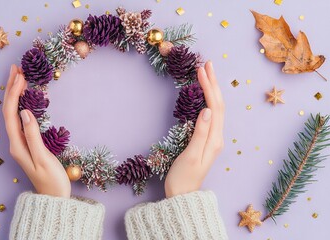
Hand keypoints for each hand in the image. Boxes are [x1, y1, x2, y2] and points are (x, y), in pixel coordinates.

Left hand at [2, 64, 70, 197]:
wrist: (54, 198)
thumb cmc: (51, 180)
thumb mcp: (43, 158)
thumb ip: (33, 135)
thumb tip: (25, 112)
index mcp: (17, 144)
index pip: (10, 113)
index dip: (14, 93)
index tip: (21, 76)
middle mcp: (15, 142)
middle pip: (8, 110)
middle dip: (11, 88)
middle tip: (17, 69)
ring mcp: (20, 143)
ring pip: (13, 113)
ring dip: (15, 95)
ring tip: (20, 77)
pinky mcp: (27, 144)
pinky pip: (20, 119)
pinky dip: (22, 104)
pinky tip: (26, 98)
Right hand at [164, 61, 224, 197]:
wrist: (183, 195)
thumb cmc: (184, 177)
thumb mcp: (192, 155)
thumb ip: (200, 132)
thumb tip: (206, 109)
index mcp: (214, 138)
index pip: (214, 106)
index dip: (208, 87)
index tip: (201, 70)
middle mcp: (217, 136)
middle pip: (218, 104)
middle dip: (213, 83)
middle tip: (206, 64)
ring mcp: (212, 138)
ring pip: (215, 108)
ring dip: (212, 90)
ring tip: (206, 73)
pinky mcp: (206, 140)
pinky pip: (210, 114)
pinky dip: (208, 100)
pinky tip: (203, 95)